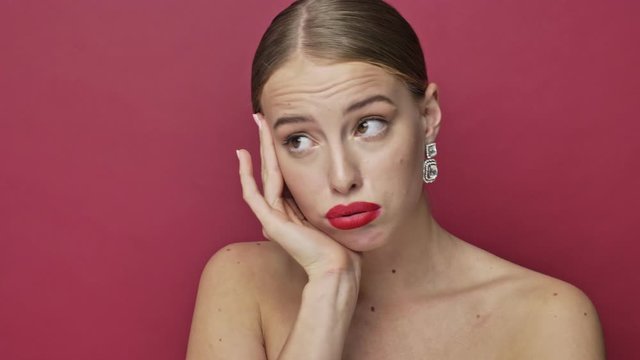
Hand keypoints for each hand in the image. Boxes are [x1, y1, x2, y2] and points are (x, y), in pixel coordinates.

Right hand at [236, 113, 361, 281]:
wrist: (338, 266)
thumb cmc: (342, 243)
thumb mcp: (335, 210)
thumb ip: (331, 195)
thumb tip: (345, 177)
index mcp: (294, 208)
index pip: (284, 171)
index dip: (280, 149)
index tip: (280, 128)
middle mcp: (280, 210)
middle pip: (272, 167)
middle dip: (267, 141)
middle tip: (262, 117)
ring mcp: (273, 215)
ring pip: (264, 173)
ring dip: (261, 147)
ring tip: (258, 123)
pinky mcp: (270, 221)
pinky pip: (253, 193)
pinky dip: (246, 174)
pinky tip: (243, 154)